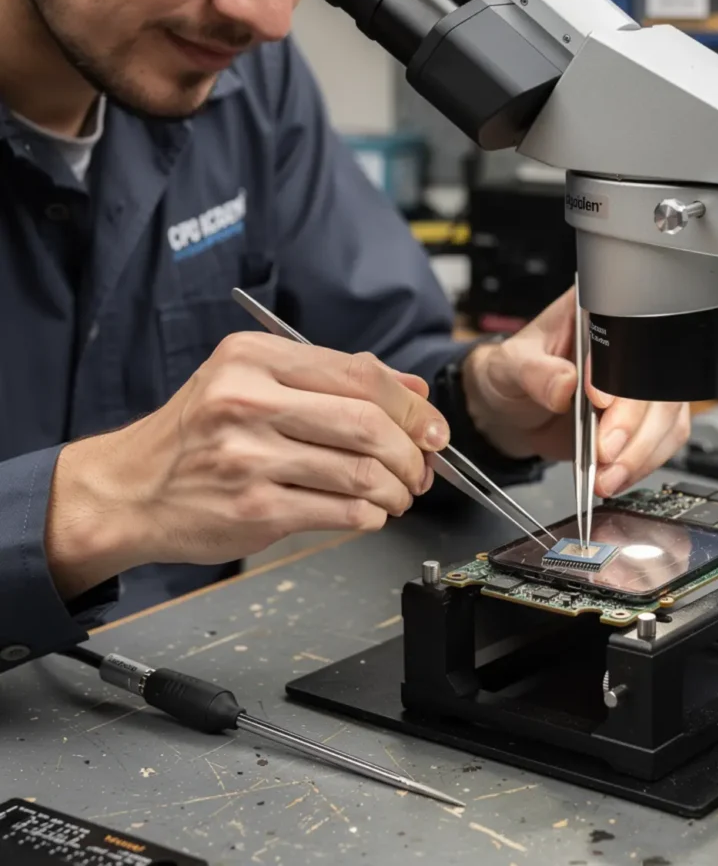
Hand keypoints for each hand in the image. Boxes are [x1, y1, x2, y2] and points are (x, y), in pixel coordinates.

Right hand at [44, 334, 449, 599]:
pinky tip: (371, 512)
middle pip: (367, 424)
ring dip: (398, 488)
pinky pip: (340, 512)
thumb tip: (413, 389)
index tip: (433, 427)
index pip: (359, 374)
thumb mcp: (253, 382)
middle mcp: (247, 400)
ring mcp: (248, 457)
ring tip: (401, 493)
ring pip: (361, 472)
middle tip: (423, 467)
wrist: (128, 490)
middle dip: (413, 452)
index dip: (411, 406)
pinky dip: (371, 515)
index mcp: (253, 357)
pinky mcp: (253, 509)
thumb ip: (333, 380)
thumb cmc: (197, 435)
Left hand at [462, 288, 690, 497]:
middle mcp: (627, 347)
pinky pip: (663, 441)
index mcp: (598, 315)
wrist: (510, 411)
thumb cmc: (510, 375)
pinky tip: (615, 475)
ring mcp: (638, 385)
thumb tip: (564, 384)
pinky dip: (642, 463)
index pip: (628, 337)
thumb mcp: (510, 366)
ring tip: (608, 475)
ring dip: (641, 452)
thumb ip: (535, 373)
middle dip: (633, 424)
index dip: (622, 373)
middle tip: (604, 451)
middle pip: (656, 383)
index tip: (599, 402)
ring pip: (667, 415)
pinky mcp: (641, 419)